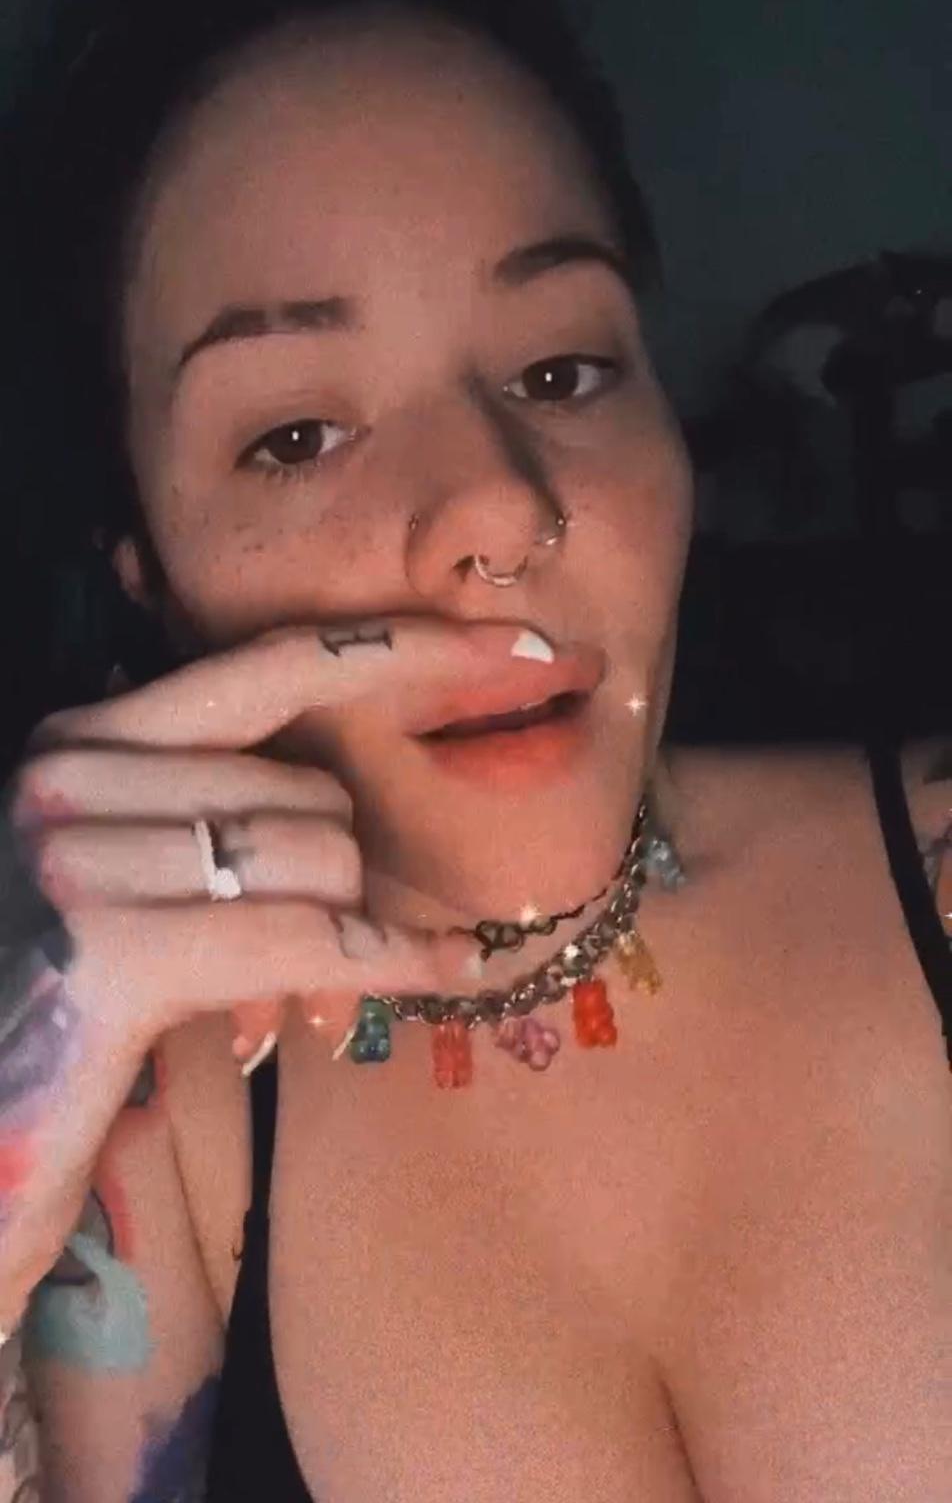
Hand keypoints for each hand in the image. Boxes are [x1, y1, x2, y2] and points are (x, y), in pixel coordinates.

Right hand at [7, 617, 551, 1069]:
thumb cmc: (44, 1023)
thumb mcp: (119, 893)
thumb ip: (210, 833)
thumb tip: (350, 842)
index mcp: (79, 742)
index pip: (271, 666)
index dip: (401, 649)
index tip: (518, 646)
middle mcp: (67, 774)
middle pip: (313, 791)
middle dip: (342, 882)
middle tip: (313, 965)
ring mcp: (80, 858)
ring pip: (320, 862)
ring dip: (336, 939)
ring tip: (284, 1006)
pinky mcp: (110, 954)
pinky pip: (308, 937)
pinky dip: (388, 963)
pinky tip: (448, 972)